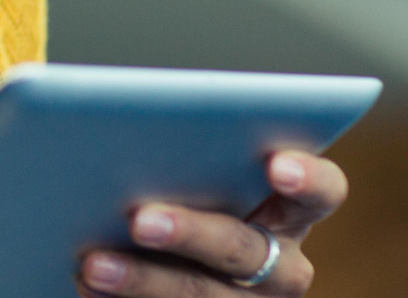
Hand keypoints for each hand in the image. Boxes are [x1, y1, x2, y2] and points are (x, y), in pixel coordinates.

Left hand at [76, 150, 347, 297]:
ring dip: (144, 279)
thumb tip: (118, 126)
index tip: (275, 164)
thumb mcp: (188, 171)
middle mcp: (279, 266)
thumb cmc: (172, 190)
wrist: (152, 257)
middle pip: (244, 248)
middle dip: (190, 232)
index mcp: (287, 210)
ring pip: (201, 294)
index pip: (322, 191)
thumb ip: (178, 153)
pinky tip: (85, 285)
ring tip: (92, 265)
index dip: (307, 177)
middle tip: (139, 217)